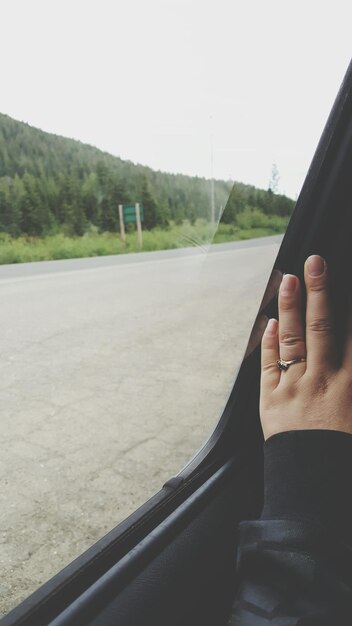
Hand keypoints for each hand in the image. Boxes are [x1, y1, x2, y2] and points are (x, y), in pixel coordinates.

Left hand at [260, 255, 351, 439]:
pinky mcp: (270, 398)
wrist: (312, 484)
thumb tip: (347, 355)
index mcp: (350, 386)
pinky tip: (270, 321)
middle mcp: (323, 380)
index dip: (350, 310)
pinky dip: (269, 341)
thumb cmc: (340, 453)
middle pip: (322, 327)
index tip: (346, 282)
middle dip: (319, 291)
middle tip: (315, 262)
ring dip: (291, 306)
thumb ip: (350, 378)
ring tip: (288, 279)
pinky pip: (269, 363)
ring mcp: (294, 387)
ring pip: (293, 338)